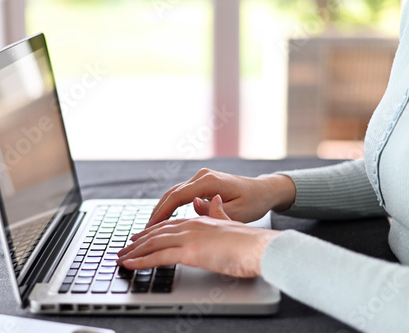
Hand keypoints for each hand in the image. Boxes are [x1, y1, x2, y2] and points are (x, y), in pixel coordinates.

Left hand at [117, 195, 279, 277]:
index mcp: (201, 218)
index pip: (170, 223)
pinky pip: (159, 256)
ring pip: (154, 242)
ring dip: (135, 251)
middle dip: (139, 241)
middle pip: (158, 231)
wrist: (262, 246)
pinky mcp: (190, 251)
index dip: (153, 229)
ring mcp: (190, 236)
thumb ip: (217, 214)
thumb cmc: (251, 240)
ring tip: (121, 259)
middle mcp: (192, 224)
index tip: (141, 236)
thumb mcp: (231, 223)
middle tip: (124, 249)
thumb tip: (208, 204)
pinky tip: (131, 265)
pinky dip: (142, 261)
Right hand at [148, 168, 295, 226]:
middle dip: (157, 212)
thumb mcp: (239, 211)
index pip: (178, 196)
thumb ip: (214, 211)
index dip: (162, 212)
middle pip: (171, 193)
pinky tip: (165, 219)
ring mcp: (201, 178)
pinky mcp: (202, 182)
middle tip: (144, 231)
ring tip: (151, 227)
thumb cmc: (254, 202)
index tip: (151, 227)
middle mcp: (202, 176)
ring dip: (162, 209)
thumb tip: (192, 206)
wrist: (264, 190)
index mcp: (209, 182)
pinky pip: (181, 194)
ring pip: (174, 193)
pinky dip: (171, 205)